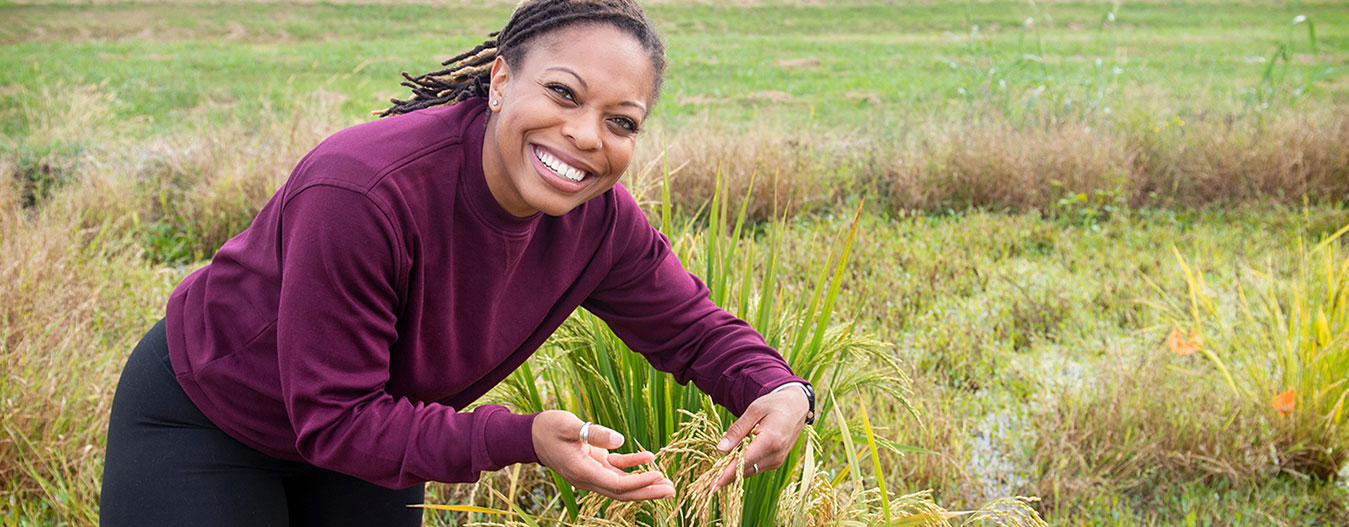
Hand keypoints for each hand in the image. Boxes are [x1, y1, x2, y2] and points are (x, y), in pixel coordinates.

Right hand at [532, 410, 674, 500]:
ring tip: (667, 482)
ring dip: (644, 482)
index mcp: (583, 472)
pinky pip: (617, 468)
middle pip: (623, 491)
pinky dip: (633, 464)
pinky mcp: (594, 463)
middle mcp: (589, 478)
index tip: (658, 477)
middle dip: (648, 491)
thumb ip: (592, 432)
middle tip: (672, 491)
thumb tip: (619, 439)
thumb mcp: (569, 426)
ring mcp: (592, 472)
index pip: (616, 484)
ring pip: (622, 483)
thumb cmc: (548, 428)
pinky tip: (650, 457)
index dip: (638, 482)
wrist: (531, 435)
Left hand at [713, 386, 809, 488]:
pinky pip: (755, 468)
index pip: (743, 461)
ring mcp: (777, 460)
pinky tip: (732, 461)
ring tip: (716, 472)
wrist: (796, 407)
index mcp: (770, 440)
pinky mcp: (776, 462)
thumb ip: (737, 430)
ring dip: (733, 472)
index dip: (726, 475)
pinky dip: (742, 467)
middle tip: (707, 482)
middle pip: (745, 470)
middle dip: (725, 476)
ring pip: (749, 471)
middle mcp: (775, 455)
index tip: (712, 486)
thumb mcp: (754, 410)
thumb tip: (720, 449)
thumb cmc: (774, 405)